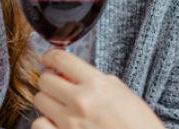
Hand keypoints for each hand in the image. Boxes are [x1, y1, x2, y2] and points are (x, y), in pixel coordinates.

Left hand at [32, 49, 164, 128]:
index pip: (60, 59)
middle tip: (58, 87)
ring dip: (47, 102)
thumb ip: (96, 80)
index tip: (48, 60)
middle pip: (45, 79)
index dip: (50, 57)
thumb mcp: (123, 94)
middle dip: (50, 81)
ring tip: (60, 107)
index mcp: (97, 85)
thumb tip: (71, 74)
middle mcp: (81, 101)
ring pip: (39, 100)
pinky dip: (45, 122)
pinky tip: (56, 124)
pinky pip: (39, 123)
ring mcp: (71, 123)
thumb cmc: (139, 126)